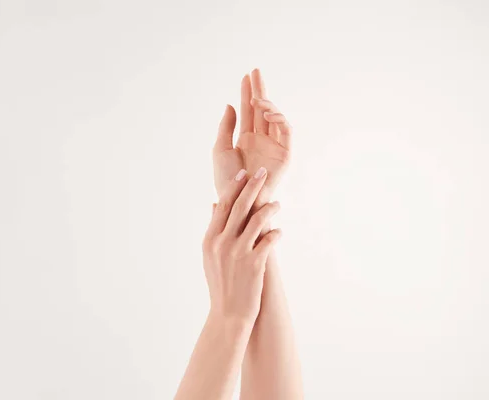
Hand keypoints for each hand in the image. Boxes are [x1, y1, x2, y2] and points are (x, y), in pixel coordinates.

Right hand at [202, 167, 281, 323]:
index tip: (244, 173)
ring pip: (256, 221)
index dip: (234, 187)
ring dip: (269, 208)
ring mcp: (238, 253)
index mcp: (210, 239)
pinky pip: (269, 240)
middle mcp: (222, 243)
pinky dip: (275, 233)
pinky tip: (279, 231)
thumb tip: (215, 204)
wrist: (228, 314)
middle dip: (252, 187)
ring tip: (277, 203)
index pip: (223, 205)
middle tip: (263, 172)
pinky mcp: (254, 264)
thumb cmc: (220, 284)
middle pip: (239, 207)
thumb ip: (214, 229)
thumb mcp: (209, 256)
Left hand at [213, 69, 292, 204]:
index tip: (246, 76)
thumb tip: (230, 104)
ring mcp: (274, 146)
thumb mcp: (220, 149)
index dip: (247, 93)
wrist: (239, 199)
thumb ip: (226, 127)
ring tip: (257, 99)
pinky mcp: (285, 154)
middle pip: (262, 109)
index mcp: (245, 139)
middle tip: (256, 72)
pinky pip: (286, 131)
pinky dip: (279, 119)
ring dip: (268, 104)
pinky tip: (267, 113)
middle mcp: (261, 140)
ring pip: (275, 117)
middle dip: (260, 89)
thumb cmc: (227, 180)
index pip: (248, 111)